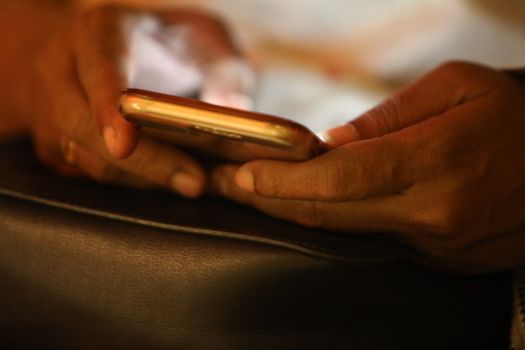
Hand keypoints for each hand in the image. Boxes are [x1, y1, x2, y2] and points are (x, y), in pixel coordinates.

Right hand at [17, 5, 251, 196]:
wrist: (97, 52)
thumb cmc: (156, 43)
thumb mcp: (198, 34)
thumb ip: (222, 63)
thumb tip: (234, 109)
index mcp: (97, 32)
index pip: (97, 66)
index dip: (107, 106)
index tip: (123, 143)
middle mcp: (64, 70)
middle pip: (83, 125)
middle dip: (141, 160)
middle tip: (193, 182)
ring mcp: (51, 110)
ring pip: (87, 158)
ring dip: (141, 178)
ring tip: (192, 183)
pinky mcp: (57, 145)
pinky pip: (89, 174)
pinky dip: (131, 183)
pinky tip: (167, 181)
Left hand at [212, 61, 524, 271]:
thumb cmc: (518, 114)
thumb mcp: (458, 86)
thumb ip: (387, 117)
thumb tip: (331, 144)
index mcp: (439, 160)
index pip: (338, 179)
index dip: (283, 181)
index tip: (242, 175)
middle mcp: (435, 212)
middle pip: (330, 214)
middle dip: (271, 201)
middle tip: (229, 185)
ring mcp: (439, 244)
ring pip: (347, 232)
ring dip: (297, 213)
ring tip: (258, 194)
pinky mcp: (443, 258)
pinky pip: (377, 239)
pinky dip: (340, 221)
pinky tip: (315, 205)